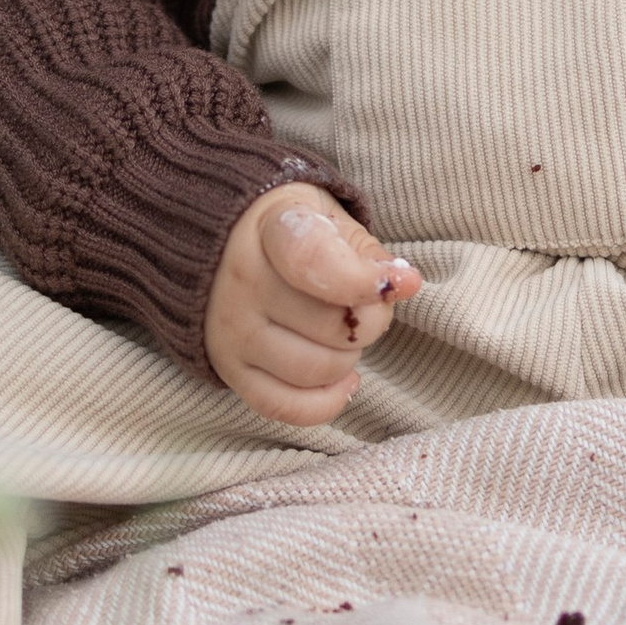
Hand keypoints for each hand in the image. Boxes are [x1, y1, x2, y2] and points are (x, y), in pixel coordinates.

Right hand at [203, 186, 421, 423]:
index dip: (363, 281)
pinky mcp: (228, 368)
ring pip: (315, 371)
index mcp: (271, 229)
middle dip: (369, 322)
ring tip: (344, 336)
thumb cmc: (290, 230)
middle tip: (364, 308)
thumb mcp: (329, 217)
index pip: (312, 261)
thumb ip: (367, 252)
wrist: (220, 243)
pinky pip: (285, 407)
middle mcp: (242, 281)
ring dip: (348, 358)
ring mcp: (231, 330)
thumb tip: (405, 285)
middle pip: (331, 326)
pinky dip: (326, 402)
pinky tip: (343, 378)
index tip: (398, 283)